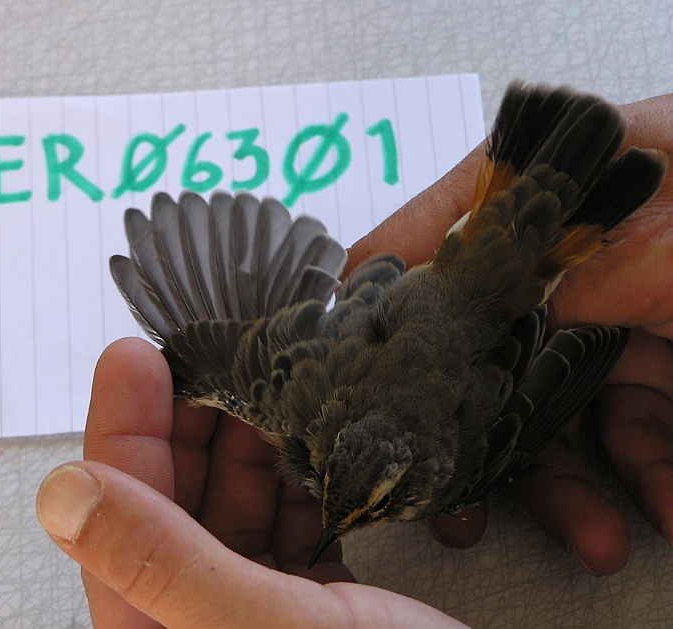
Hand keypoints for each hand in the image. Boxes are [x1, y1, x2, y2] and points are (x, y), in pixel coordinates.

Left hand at [37, 338, 469, 627]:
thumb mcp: (264, 628)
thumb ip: (162, 562)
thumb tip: (61, 490)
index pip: (115, 517)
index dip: (122, 428)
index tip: (135, 354)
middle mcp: (196, 621)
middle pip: (173, 499)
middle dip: (192, 418)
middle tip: (213, 347)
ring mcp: (255, 610)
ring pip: (232, 501)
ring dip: (248, 436)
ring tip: (267, 375)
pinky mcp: (310, 601)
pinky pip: (285, 516)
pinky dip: (295, 469)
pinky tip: (309, 429)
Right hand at [347, 92, 672, 575]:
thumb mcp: (660, 233)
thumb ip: (571, 268)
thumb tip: (485, 314)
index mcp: (539, 197)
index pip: (421, 246)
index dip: (376, 311)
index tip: (349, 379)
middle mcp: (560, 262)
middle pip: (478, 352)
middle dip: (472, 437)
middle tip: (460, 500)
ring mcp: (608, 315)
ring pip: (553, 410)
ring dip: (571, 486)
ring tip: (592, 540)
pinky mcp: (655, 362)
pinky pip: (631, 432)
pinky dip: (647, 478)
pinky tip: (662, 511)